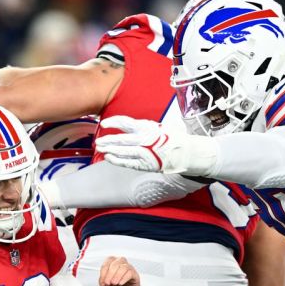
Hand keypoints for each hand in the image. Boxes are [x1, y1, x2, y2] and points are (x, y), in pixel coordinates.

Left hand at [95, 116, 217, 175]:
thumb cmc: (171, 139)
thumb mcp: (157, 127)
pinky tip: (109, 158)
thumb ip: (142, 128)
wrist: (186, 152)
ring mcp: (146, 152)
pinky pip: (128, 162)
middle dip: (108, 140)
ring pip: (123, 151)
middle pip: (121, 139)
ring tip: (100, 149)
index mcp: (148, 127)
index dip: (113, 122)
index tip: (104, 124)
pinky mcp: (147, 163)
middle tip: (98, 141)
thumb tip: (127, 127)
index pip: (126, 122)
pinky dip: (117, 160)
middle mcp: (145, 139)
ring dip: (110, 150)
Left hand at [98, 256, 139, 285]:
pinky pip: (130, 273)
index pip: (107, 263)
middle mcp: (120, 263)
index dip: (104, 272)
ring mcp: (128, 268)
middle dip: (110, 274)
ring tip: (114, 283)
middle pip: (115, 264)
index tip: (103, 281)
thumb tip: (104, 281)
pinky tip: (120, 283)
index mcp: (111, 263)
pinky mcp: (134, 274)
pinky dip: (124, 278)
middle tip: (108, 283)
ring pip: (123, 267)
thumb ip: (103, 283)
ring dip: (117, 276)